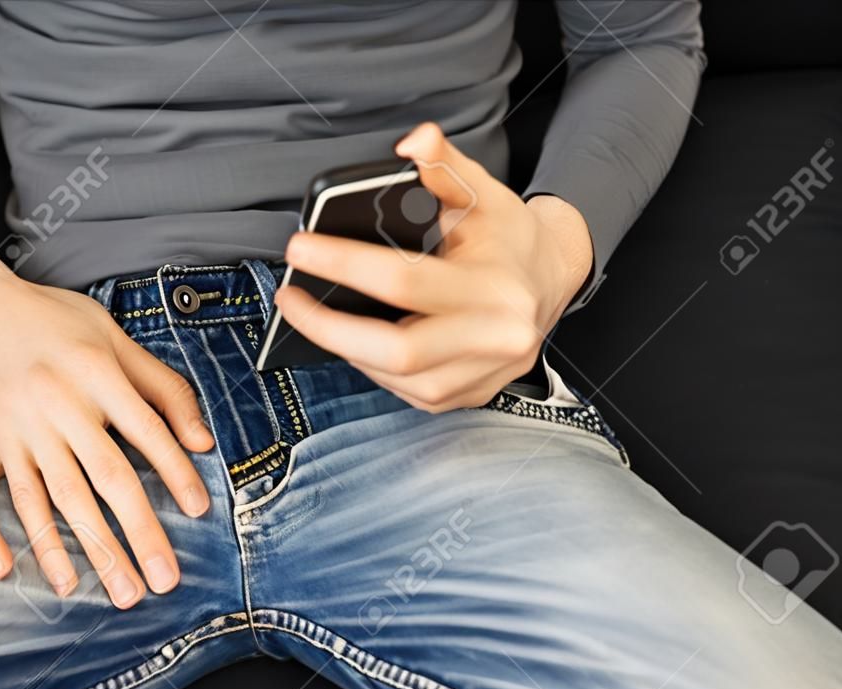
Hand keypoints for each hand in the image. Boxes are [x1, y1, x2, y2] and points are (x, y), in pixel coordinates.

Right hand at [0, 233, 214, 607]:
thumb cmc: (50, 322)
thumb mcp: (113, 336)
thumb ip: (162, 387)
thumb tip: (203, 441)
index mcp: (94, 372)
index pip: (146, 432)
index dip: (176, 473)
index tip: (200, 512)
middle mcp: (52, 403)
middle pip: (102, 480)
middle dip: (137, 535)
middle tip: (161, 582)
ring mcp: (8, 426)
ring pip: (46, 501)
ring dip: (76, 552)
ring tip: (108, 591)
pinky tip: (6, 573)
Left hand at [275, 122, 592, 412]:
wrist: (553, 279)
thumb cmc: (507, 234)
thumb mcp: (482, 191)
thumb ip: (443, 165)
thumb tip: (413, 140)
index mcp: (494, 286)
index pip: (404, 280)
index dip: (343, 264)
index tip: (298, 248)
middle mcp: (495, 338)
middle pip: (396, 350)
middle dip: (329, 328)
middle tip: (289, 298)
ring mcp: (483, 374)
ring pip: (396, 378)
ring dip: (344, 348)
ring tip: (312, 315)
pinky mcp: (469, 394)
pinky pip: (407, 391)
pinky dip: (371, 366)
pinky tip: (350, 340)